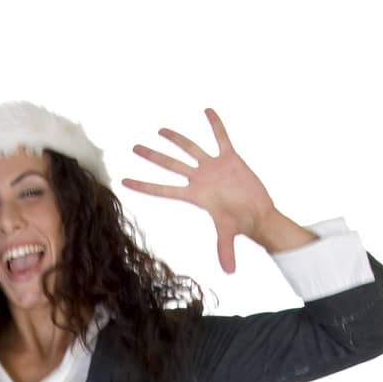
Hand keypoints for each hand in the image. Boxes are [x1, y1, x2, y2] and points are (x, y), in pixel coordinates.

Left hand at [121, 107, 275, 274]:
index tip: (123, 181)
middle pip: (170, 165)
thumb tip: (228, 271)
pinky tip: (207, 110)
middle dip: (152, 157)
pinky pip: (221, 137)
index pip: (163, 190)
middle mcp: (200, 179)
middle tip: (134, 148)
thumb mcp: (230, 233)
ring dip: (176, 139)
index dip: (143, 185)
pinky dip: (215, 124)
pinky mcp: (230, 158)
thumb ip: (225, 249)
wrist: (258, 214)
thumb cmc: (241, 223)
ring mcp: (213, 167)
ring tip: (160, 130)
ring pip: (190, 149)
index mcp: (194, 195)